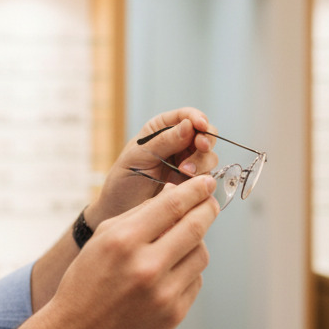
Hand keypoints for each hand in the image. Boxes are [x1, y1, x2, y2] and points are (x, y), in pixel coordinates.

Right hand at [46, 175, 218, 328]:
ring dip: (196, 243)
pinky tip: (169, 273)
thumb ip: (139, 215)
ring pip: (201, 255)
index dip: (195, 190)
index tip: (206, 183)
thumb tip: (174, 194)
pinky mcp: (173, 314)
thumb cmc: (86, 283)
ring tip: (181, 242)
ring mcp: (163, 293)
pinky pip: (195, 281)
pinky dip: (187, 272)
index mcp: (123, 241)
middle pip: (195, 227)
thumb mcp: (102, 239)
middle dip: (207, 209)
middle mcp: (146, 266)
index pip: (172, 205)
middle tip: (210, 203)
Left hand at [88, 107, 219, 225]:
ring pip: (209, 156)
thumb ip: (163, 141)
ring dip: (202, 162)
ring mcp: (187, 164)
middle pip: (205, 134)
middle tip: (199, 147)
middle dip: (205, 140)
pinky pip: (207, 177)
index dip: (197, 118)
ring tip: (184, 172)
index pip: (186, 116)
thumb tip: (188, 125)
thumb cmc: (123, 181)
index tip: (201, 125)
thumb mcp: (137, 157)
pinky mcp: (192, 184)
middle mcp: (177, 144)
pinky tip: (187, 184)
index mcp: (160, 129)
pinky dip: (202, 179)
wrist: (119, 212)